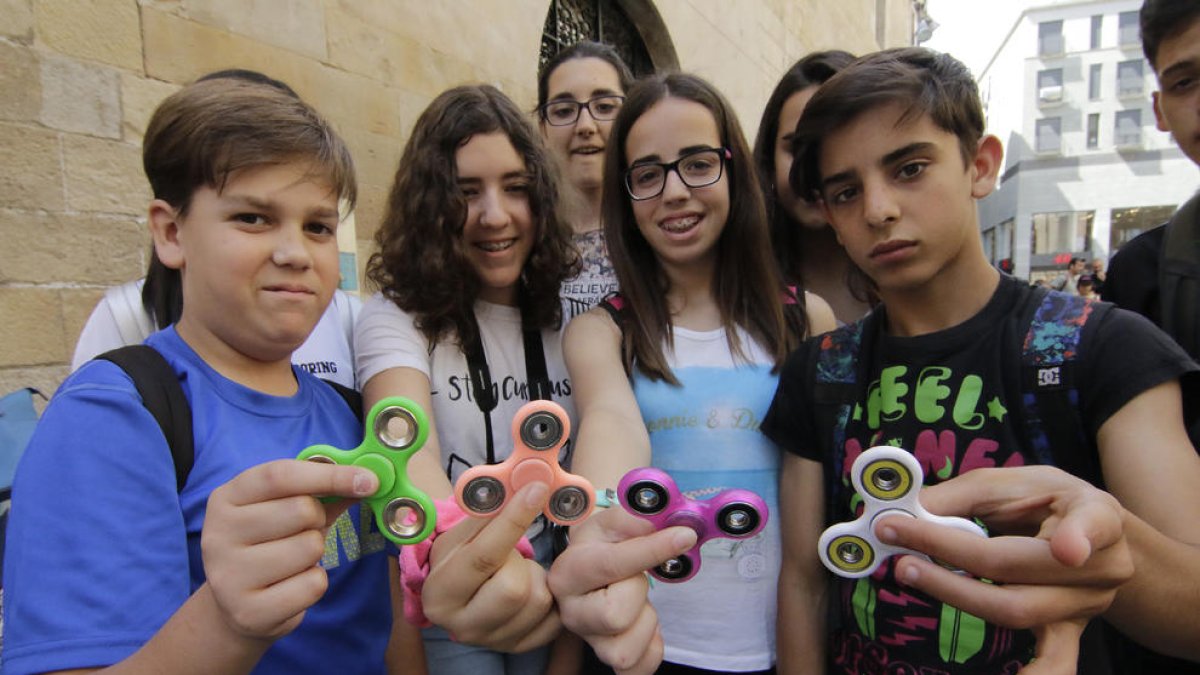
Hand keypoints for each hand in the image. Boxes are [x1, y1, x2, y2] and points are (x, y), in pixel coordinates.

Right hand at [202, 459, 378, 640]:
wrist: (237, 605)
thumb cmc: (270, 544)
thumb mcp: (286, 508)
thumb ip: (323, 490)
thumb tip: (367, 479)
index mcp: (226, 498)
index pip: (280, 475)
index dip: (329, 474)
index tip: (368, 481)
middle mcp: (218, 534)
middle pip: (301, 510)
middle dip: (318, 520)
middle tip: (303, 532)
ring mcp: (228, 576)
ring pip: (310, 547)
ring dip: (315, 554)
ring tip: (292, 562)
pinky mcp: (249, 612)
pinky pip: (313, 585)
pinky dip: (314, 584)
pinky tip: (291, 588)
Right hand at [422, 481, 559, 652]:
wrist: (459, 593)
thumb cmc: (461, 555)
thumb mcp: (460, 533)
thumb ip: (488, 512)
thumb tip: (526, 487)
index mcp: (440, 594)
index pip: (484, 556)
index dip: (514, 519)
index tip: (536, 490)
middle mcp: (462, 626)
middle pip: (514, 589)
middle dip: (521, 562)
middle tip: (512, 554)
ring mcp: (492, 641)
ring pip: (538, 600)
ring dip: (536, 576)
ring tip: (517, 570)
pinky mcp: (520, 646)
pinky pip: (554, 617)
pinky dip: (550, 596)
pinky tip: (531, 586)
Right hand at [548, 507, 696, 674]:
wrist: (591, 569)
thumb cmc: (603, 546)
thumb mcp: (612, 523)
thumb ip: (634, 520)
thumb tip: (659, 524)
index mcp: (568, 572)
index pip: (611, 565)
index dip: (653, 550)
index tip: (685, 536)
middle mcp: (571, 611)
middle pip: (614, 615)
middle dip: (637, 592)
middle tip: (634, 578)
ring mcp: (588, 640)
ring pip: (625, 648)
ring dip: (646, 621)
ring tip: (636, 600)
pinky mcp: (607, 658)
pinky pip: (639, 667)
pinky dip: (651, 647)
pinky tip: (644, 624)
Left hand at [875, 465, 1132, 673]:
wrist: (1085, 535)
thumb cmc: (1041, 501)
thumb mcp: (1006, 484)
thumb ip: (955, 497)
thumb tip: (894, 511)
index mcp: (1097, 514)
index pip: (1091, 524)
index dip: (1079, 537)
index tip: (1068, 550)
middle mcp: (1104, 565)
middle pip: (1023, 569)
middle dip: (952, 554)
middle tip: (898, 537)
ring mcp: (1086, 604)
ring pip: (1017, 610)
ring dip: (954, 592)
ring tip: (908, 570)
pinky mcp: (1068, 631)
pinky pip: (1054, 661)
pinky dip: (1035, 674)